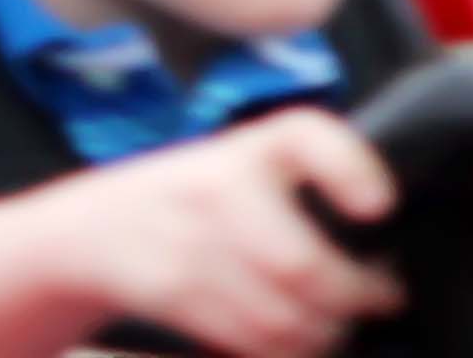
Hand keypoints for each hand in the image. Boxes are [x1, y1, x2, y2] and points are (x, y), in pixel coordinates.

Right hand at [53, 111, 399, 357]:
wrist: (91, 229)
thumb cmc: (186, 199)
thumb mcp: (236, 166)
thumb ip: (303, 188)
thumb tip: (382, 239)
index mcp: (244, 149)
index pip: (303, 136)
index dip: (348, 168)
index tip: (377, 204)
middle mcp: (215, 188)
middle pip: (304, 264)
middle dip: (356, 294)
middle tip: (379, 296)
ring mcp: (189, 242)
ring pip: (284, 315)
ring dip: (323, 331)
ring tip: (331, 322)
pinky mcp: (173, 291)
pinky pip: (253, 340)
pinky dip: (284, 349)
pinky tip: (289, 337)